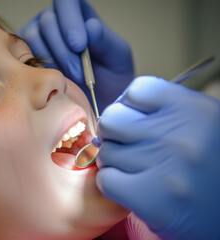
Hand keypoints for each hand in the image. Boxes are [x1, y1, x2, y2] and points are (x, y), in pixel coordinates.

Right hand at [18, 0, 133, 110]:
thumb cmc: (110, 76)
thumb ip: (105, 41)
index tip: (79, 46)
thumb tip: (90, 27)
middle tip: (78, 74)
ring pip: (34, 38)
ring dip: (52, 61)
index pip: (67, 1)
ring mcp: (39, 37)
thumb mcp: (116, 58)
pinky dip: (38, 69)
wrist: (98, 101)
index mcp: (78, 13)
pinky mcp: (26, 55)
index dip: (69, 20)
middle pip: (48, 22)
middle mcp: (55, 21)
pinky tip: (53, 81)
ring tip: (70, 81)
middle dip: (63, 51)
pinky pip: (24, 56)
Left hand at [96, 76, 219, 239]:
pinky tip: (133, 187)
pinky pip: (106, 180)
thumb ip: (159, 110)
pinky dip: (113, 184)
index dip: (131, 106)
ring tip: (139, 170)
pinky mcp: (154, 201)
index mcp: (194, 109)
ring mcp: (167, 168)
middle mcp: (181, 135)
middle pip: (111, 119)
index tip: (138, 121)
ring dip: (116, 162)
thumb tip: (112, 111)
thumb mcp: (198, 123)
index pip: (136, 90)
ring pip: (106, 152)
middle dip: (115, 134)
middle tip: (131, 147)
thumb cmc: (207, 164)